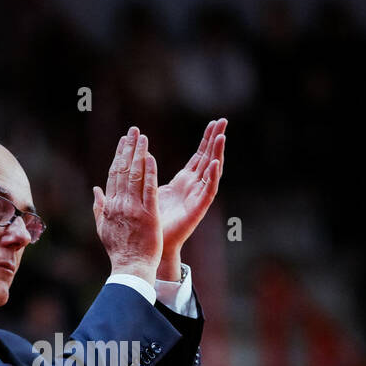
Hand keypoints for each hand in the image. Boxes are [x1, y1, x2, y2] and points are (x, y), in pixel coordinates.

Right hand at [93, 127, 162, 282]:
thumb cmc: (119, 251)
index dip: (118, 156)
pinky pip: (149, 190)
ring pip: (135, 176)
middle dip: (128, 149)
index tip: (123, 142)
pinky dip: (149, 172)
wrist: (130, 268)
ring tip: (143, 137)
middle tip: (134, 131)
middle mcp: (120, 204)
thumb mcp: (103, 228)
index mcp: (110, 206)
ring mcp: (134, 209)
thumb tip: (95, 190)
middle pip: (123, 170)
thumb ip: (99, 207)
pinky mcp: (148, 214)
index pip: (113, 175)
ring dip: (139, 154)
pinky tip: (151, 157)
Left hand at [156, 118, 225, 276]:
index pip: (199, 156)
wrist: (154, 244)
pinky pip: (208, 191)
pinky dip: (213, 177)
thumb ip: (149, 173)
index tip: (214, 122)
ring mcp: (198, 197)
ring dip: (217, 154)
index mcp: (185, 181)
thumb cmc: (153, 220)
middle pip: (208, 158)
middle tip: (224, 121)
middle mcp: (195, 187)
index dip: (206, 140)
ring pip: (211, 171)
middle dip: (216, 140)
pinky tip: (216, 163)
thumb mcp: (151, 189)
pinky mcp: (198, 209)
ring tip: (222, 136)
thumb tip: (142, 155)